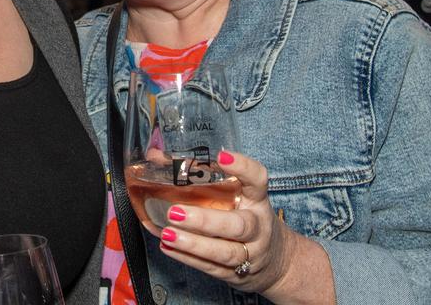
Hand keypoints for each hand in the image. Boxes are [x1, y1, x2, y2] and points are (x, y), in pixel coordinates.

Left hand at [154, 149, 294, 295]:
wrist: (276, 262)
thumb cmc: (246, 217)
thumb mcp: (237, 194)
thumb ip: (203, 176)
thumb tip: (155, 156)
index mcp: (257, 200)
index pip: (257, 180)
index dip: (242, 167)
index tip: (221, 156)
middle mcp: (258, 226)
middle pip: (238, 225)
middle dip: (205, 221)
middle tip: (175, 212)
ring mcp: (250, 253)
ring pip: (225, 252)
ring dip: (193, 244)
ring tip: (167, 233)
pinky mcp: (237, 274)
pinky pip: (212, 268)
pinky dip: (188, 258)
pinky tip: (168, 247)